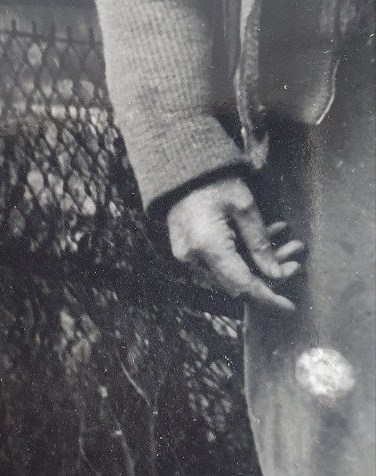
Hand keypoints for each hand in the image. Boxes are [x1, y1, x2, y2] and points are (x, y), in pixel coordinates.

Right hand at [167, 177, 303, 312]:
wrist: (180, 169)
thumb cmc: (214, 181)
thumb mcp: (244, 207)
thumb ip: (260, 244)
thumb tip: (277, 275)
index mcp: (208, 246)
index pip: (243, 285)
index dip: (268, 298)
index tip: (289, 307)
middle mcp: (194, 257)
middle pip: (237, 281)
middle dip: (269, 275)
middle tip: (295, 263)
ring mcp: (188, 256)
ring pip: (231, 271)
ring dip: (260, 262)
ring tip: (288, 245)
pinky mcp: (187, 250)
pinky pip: (219, 261)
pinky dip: (243, 255)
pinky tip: (268, 237)